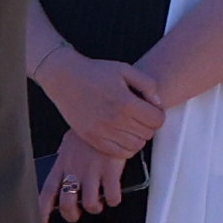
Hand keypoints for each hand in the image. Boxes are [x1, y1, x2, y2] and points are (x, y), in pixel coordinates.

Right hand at [36, 48, 164, 162]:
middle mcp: (115, 120)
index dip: (158, 115)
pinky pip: (119, 153)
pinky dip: (126, 148)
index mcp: (125, 102)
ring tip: (131, 126)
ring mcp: (102, 132)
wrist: (64, 79)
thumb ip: (148, 84)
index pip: (157, 120)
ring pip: (136, 146)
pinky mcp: (92, 139)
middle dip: (148, 125)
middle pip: (148, 134)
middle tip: (140, 116)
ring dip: (138, 137)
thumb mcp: (125, 69)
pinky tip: (122, 136)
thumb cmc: (95, 72)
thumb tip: (157, 104)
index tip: (151, 110)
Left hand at [42, 133, 137, 222]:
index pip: (47, 192)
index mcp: (62, 164)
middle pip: (68, 204)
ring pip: (90, 204)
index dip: (42, 212)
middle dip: (72, 215)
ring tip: (98, 203)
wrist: (106, 115)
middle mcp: (75, 170)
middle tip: (78, 213)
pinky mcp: (111, 170)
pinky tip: (113, 196)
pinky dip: (113, 200)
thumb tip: (61, 172)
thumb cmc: (88, 132)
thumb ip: (64, 161)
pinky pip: (112, 196)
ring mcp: (93, 171)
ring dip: (95, 207)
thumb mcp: (69, 144)